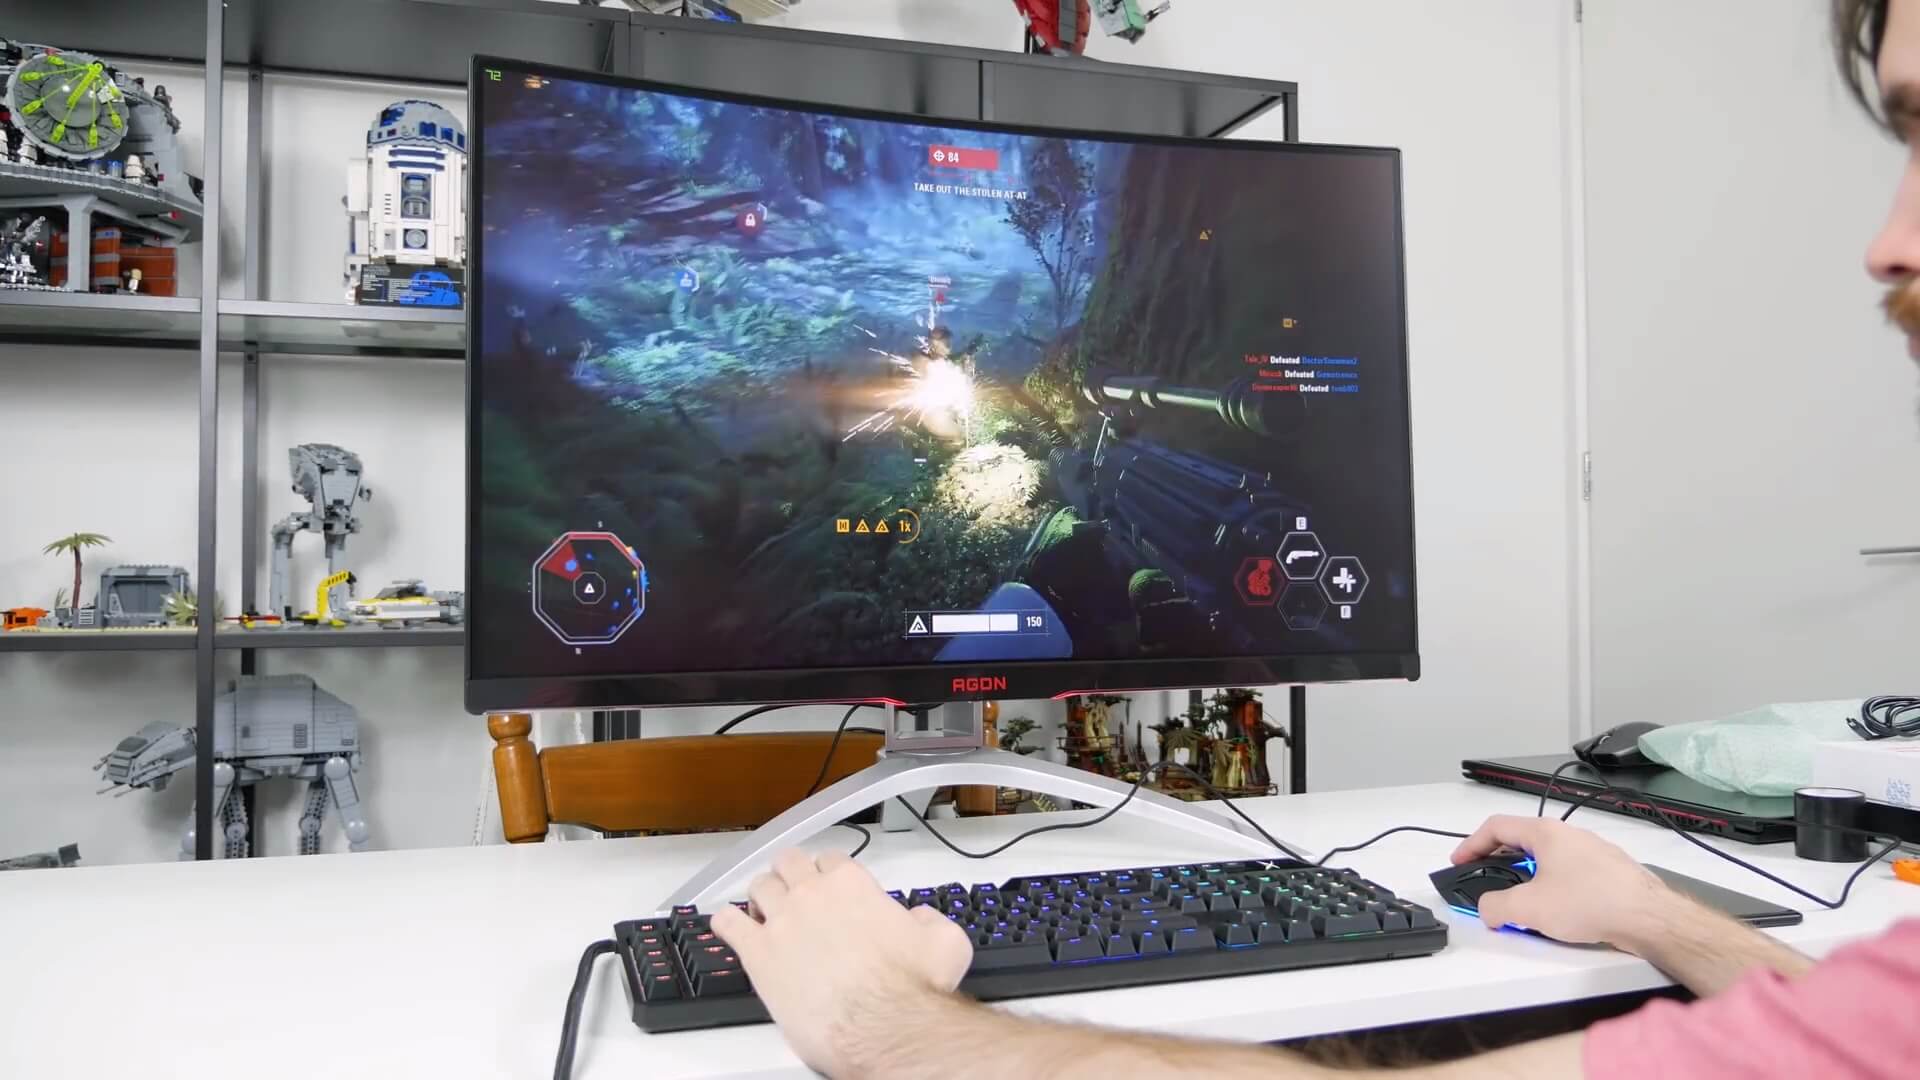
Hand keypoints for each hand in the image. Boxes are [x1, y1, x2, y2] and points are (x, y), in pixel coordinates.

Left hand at [712, 849, 972, 1076]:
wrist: (882, 1027)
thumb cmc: (909, 990)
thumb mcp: (946, 943)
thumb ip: (930, 921)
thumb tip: (919, 919)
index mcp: (852, 885)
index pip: (830, 859)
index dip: (828, 873)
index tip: (830, 886)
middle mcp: (812, 894)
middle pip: (788, 863)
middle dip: (791, 874)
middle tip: (794, 891)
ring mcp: (781, 921)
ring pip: (758, 886)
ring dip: (761, 895)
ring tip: (764, 910)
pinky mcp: (757, 954)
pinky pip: (727, 922)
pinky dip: (726, 921)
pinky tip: (731, 927)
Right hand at [1450, 815, 1677, 949]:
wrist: (1649, 918)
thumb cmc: (1591, 903)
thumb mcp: (1528, 908)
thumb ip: (1495, 907)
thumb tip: (1488, 909)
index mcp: (1546, 833)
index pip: (1496, 827)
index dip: (1471, 845)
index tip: (1460, 863)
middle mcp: (1570, 835)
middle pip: (1522, 842)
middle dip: (1499, 864)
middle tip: (1487, 884)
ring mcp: (1593, 852)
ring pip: (1548, 860)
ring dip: (1527, 878)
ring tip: (1522, 904)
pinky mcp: (1611, 872)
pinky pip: (1570, 873)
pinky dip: (1552, 887)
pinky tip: (1557, 912)